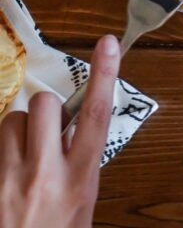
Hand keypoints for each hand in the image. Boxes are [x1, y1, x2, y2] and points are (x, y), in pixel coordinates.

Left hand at [0, 35, 120, 227]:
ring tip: (23, 156)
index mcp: (79, 178)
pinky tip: (8, 169)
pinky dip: (2, 147)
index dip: (104, 74)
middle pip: (44, 106)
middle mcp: (44, 173)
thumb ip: (78, 166)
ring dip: (18, 130)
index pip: (95, 115)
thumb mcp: (81, 205)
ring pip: (11, 120)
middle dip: (47, 108)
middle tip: (49, 130)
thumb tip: (70, 132)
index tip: (107, 43)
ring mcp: (8, 177)